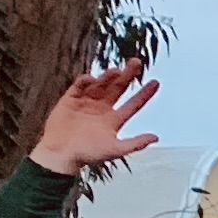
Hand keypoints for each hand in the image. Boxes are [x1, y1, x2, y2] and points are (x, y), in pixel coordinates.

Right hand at [30, 66, 160, 178]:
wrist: (60, 154)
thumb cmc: (87, 155)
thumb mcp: (115, 150)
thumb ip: (135, 144)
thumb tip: (155, 138)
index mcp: (114, 120)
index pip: (133, 104)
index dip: (144, 93)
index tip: (156, 82)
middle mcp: (102, 109)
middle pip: (118, 88)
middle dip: (127, 75)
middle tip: (136, 62)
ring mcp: (87, 103)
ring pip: (101, 84)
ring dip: (108, 77)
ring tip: (116, 71)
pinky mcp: (70, 99)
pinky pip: (80, 85)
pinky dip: (86, 80)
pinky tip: (92, 79)